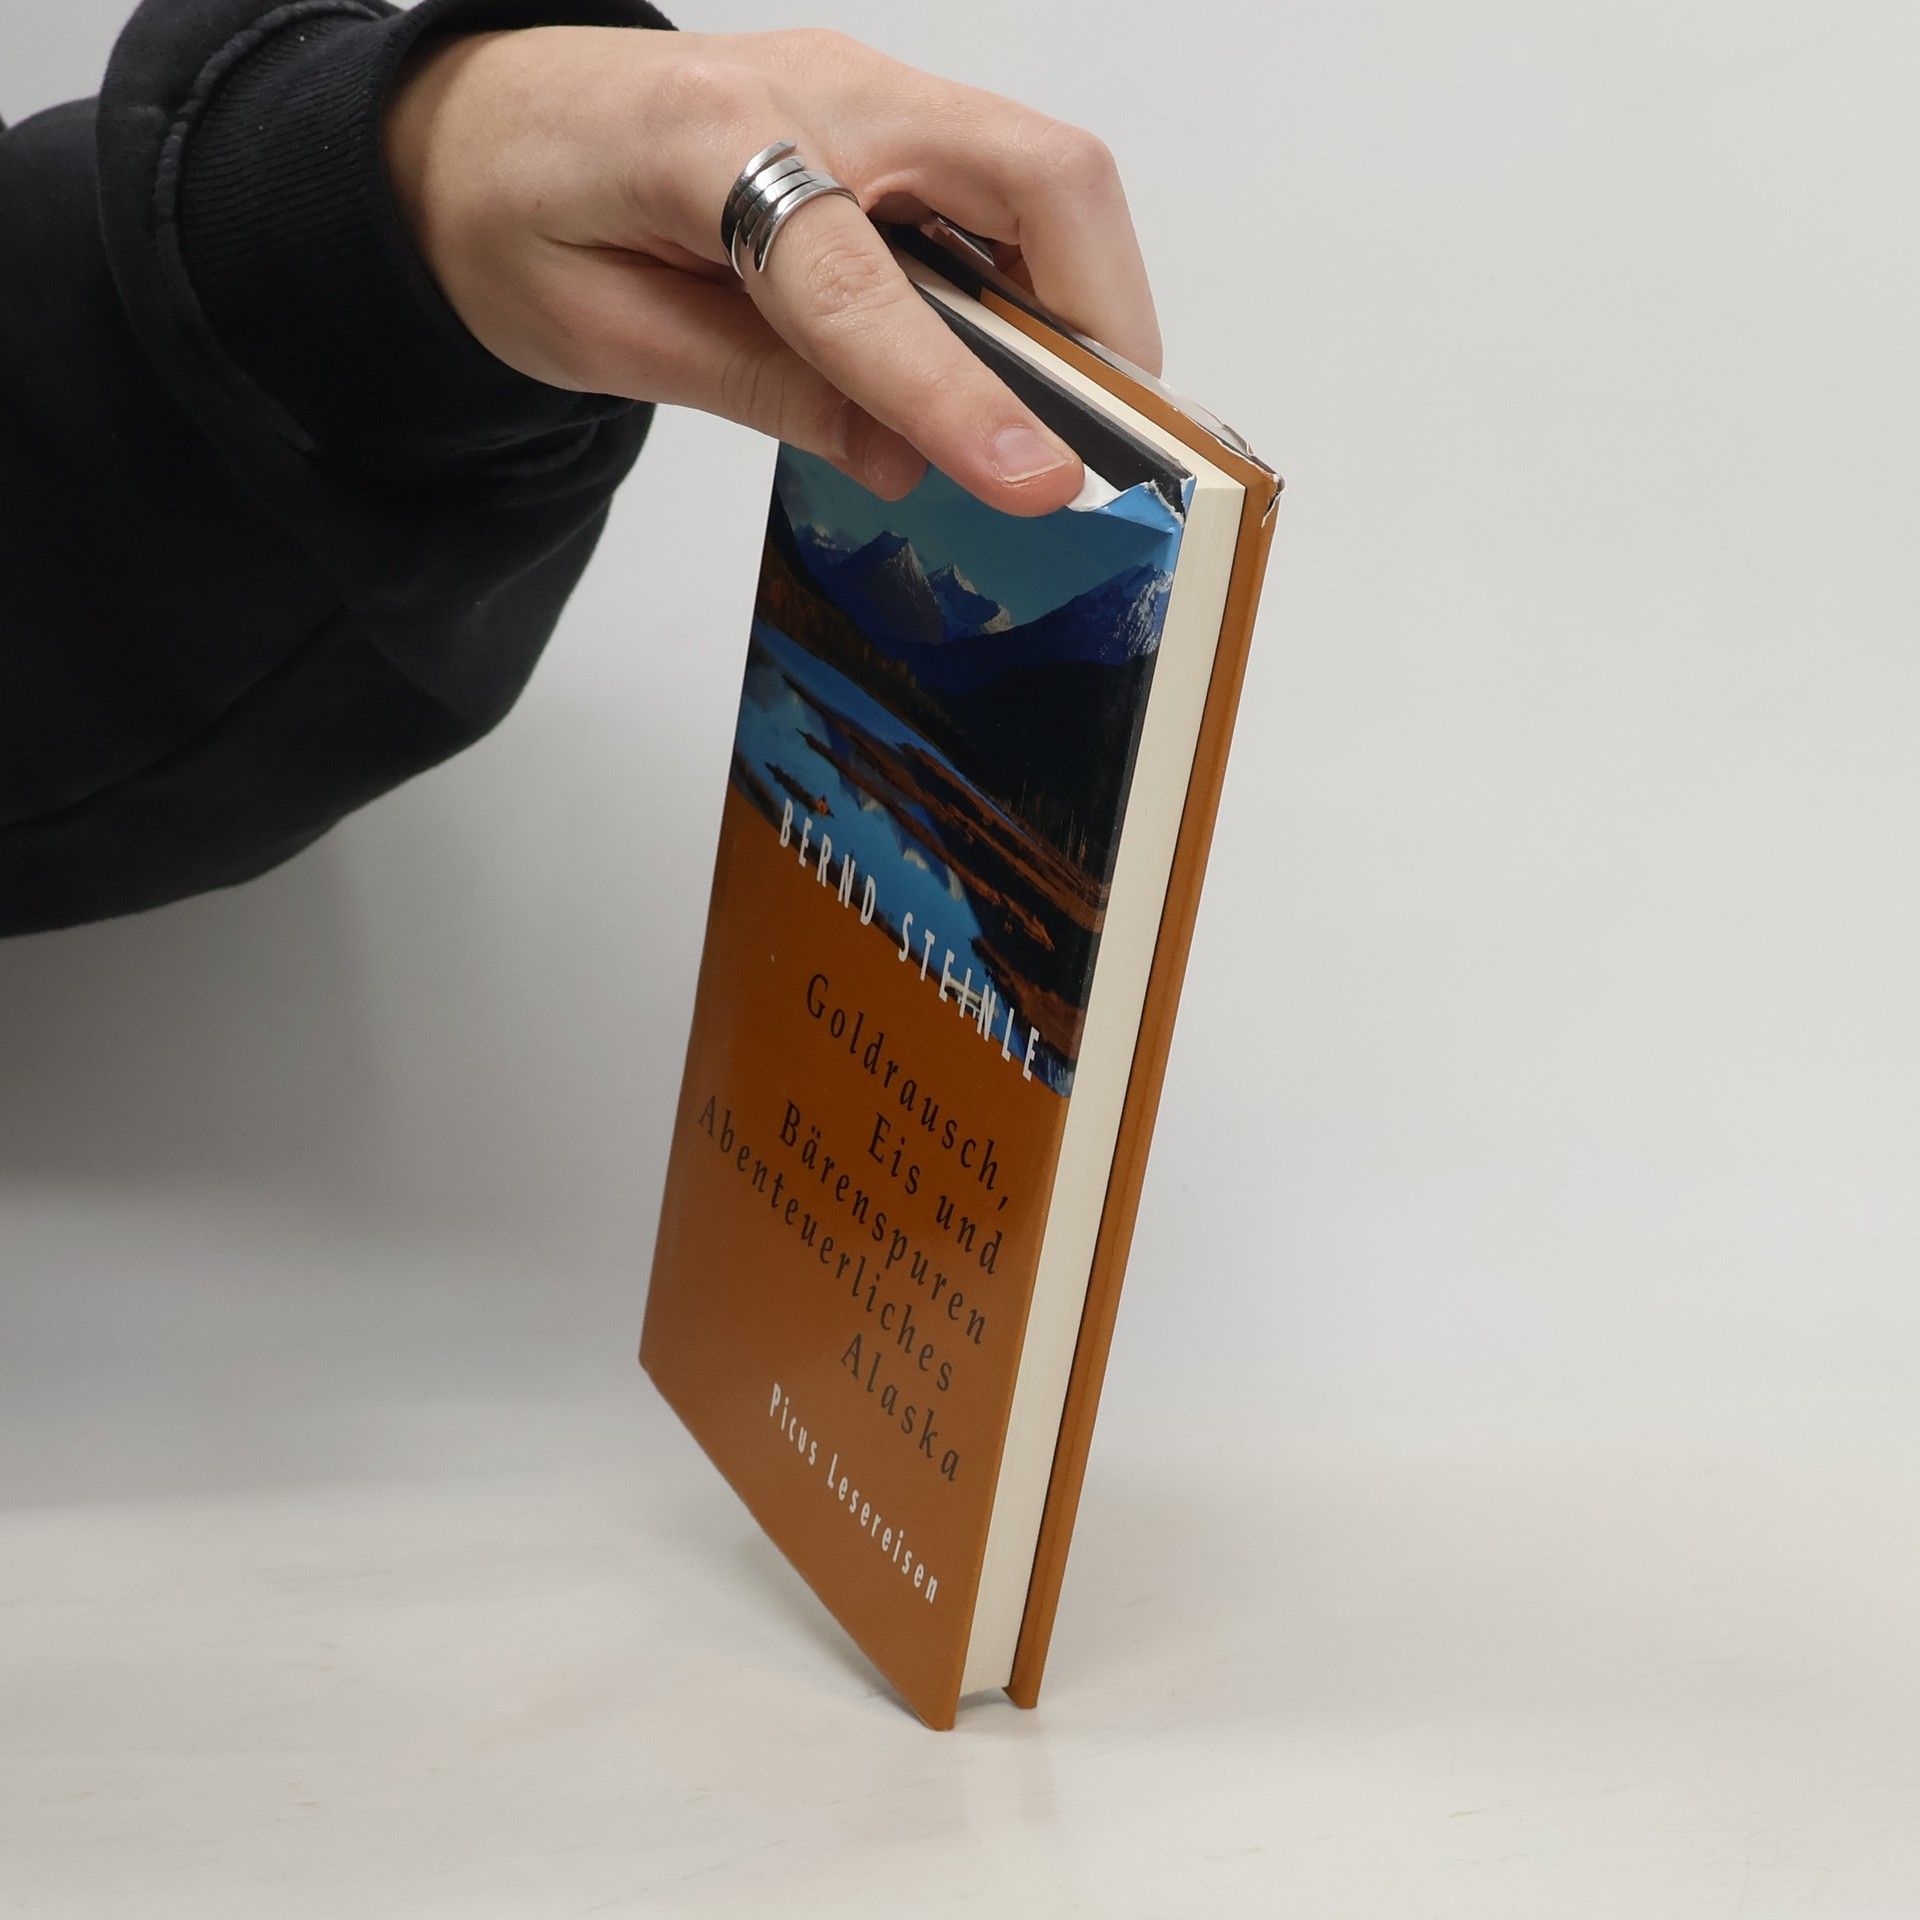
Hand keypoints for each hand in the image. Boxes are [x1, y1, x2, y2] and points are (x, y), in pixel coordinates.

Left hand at [383, 25, 1162, 514]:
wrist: (480, 125)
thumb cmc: (518, 218)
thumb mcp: (605, 337)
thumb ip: (761, 389)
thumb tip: (909, 462)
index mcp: (708, 141)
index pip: (862, 280)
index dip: (956, 389)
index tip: (1038, 480)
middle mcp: (818, 89)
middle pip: (1038, 174)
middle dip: (1101, 319)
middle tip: (1103, 444)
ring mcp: (868, 93)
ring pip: (1048, 180)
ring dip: (1083, 305)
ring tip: (1064, 418)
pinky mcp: (893, 121)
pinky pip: (1014, 193)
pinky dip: (1041, 287)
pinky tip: (1009, 365)